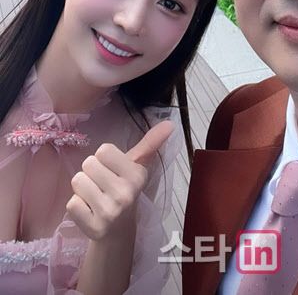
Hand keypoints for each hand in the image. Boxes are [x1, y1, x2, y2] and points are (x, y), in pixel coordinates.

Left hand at [66, 120, 173, 240]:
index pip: (103, 150)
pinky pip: (71, 203)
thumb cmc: (124, 189)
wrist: (118, 230)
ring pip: (78, 180)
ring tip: (95, 197)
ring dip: (83, 188)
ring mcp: (110, 213)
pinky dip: (77, 205)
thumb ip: (150, 143)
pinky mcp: (94, 228)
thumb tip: (170, 123)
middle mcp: (125, 194)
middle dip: (92, 172)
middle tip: (102, 185)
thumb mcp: (137, 166)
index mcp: (137, 175)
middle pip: (88, 163)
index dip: (104, 158)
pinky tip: (89, 211)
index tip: (112, 170)